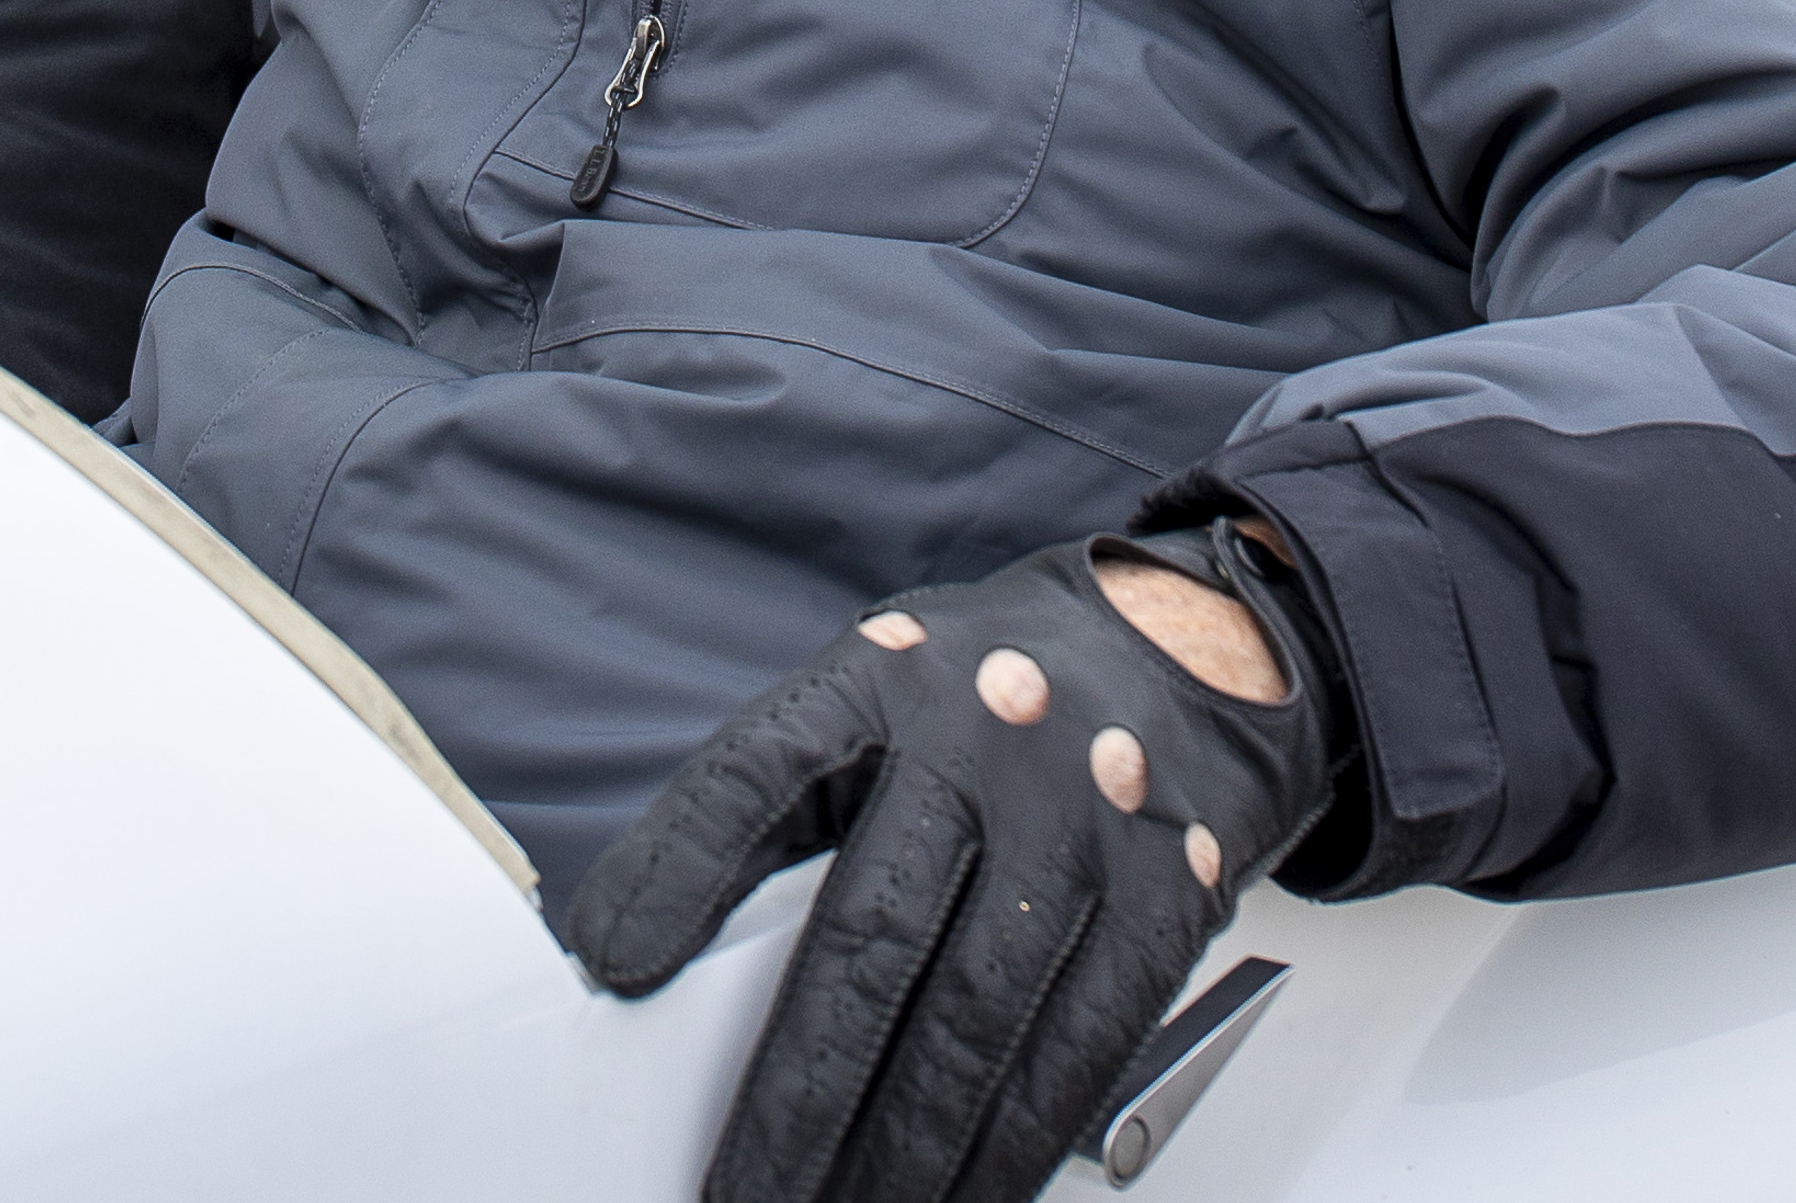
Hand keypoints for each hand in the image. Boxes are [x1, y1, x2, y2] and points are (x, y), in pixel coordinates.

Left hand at [559, 535, 1338, 1202]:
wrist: (1179, 647)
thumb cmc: (991, 697)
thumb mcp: (872, 695)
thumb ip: (775, 800)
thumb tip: (635, 946)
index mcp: (884, 683)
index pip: (759, 772)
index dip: (681, 868)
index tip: (616, 967)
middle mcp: (988, 742)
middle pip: (870, 938)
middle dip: (796, 1093)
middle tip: (739, 1191)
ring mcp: (1085, 821)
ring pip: (975, 1016)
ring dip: (901, 1148)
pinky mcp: (1167, 893)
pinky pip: (1081, 1046)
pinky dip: (1014, 1144)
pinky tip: (965, 1192)